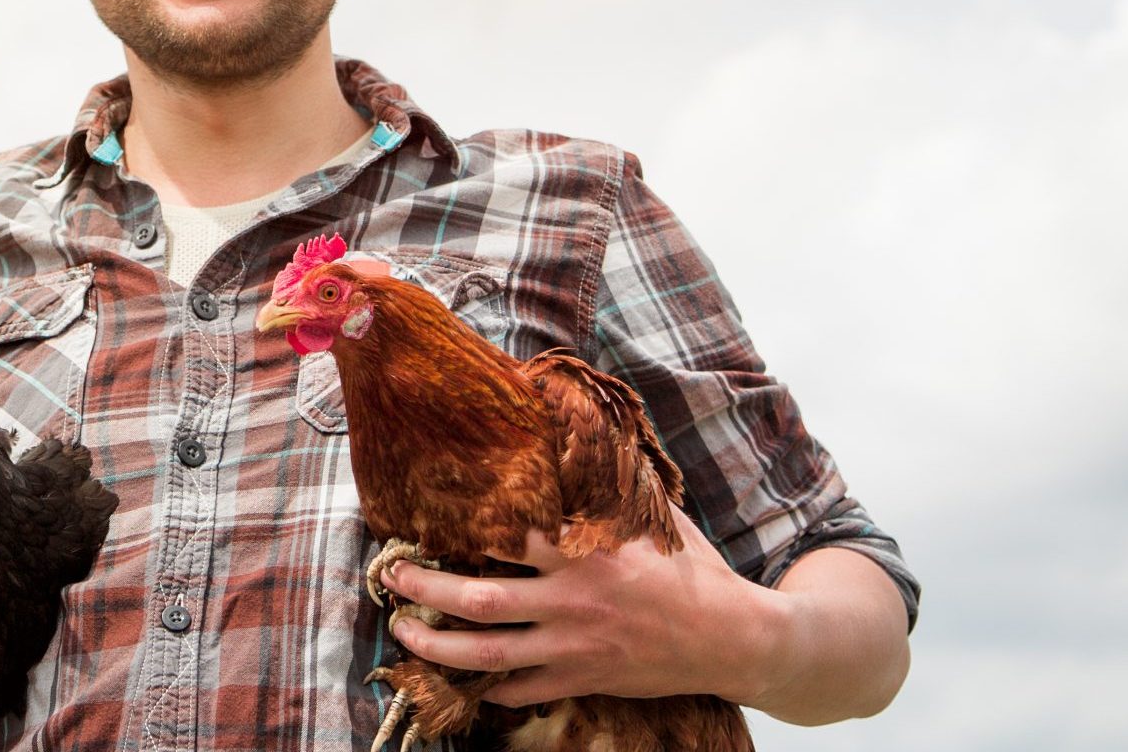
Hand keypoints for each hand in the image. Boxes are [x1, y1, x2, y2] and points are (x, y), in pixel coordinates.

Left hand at [377, 506, 783, 707]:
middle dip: (426, 587)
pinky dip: (489, 687)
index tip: (424, 517)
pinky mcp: (584, 679)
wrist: (735, 638)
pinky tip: (465, 679)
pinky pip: (522, 689)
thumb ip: (612, 490)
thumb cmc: (695, 570)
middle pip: (479, 599)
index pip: (508, 537)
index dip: (460, 527)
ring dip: (436, 644)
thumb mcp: (654, 519)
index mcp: (584, 554)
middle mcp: (570, 602)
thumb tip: (588, 437)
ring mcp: (573, 648)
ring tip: (403, 631)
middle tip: (391, 576)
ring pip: (487, 653)